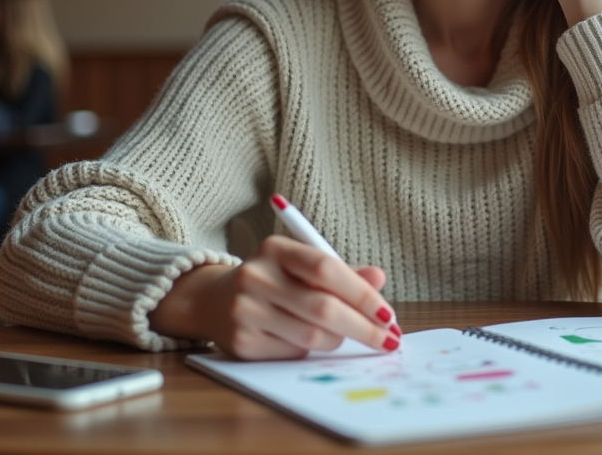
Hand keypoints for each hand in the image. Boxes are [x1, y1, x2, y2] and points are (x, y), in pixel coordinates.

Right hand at [147, 236, 399, 359]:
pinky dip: (312, 351)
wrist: (213, 300)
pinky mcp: (241, 341)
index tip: (388, 314)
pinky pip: (294, 352)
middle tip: (388, 339)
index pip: (326, 268)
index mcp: (276, 249)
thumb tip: (379, 279)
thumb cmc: (273, 281)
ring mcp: (245, 310)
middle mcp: (256, 276)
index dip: (361, 293)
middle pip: (323, 307)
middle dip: (363, 327)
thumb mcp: (303, 267)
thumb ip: (342, 272)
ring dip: (338, 340)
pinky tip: (312, 341)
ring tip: (344, 335)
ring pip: (312, 335)